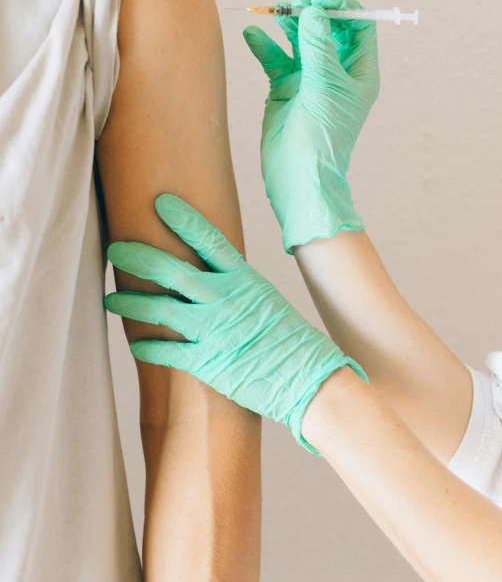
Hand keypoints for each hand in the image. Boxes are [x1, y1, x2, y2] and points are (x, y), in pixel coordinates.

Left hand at [104, 194, 366, 453]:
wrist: (310, 378)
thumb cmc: (291, 340)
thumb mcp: (267, 301)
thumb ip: (237, 287)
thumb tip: (213, 278)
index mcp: (244, 280)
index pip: (210, 241)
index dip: (184, 220)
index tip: (160, 203)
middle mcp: (226, 299)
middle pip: (173, 271)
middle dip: (140, 257)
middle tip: (116, 249)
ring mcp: (216, 330)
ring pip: (161, 308)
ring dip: (131, 302)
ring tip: (110, 299)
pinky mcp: (208, 363)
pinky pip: (167, 351)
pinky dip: (147, 346)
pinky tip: (135, 343)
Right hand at [243, 0, 378, 252]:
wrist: (298, 175)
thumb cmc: (322, 136)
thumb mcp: (325, 86)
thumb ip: (318, 47)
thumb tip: (313, 11)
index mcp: (359, 72)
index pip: (357, 27)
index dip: (340, 8)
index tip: (318, 0)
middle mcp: (336, 73)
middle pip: (326, 29)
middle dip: (310, 12)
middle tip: (294, 1)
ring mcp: (309, 80)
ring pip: (299, 41)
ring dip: (287, 24)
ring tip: (273, 11)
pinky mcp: (285, 89)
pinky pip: (275, 60)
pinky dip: (264, 46)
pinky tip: (252, 35)